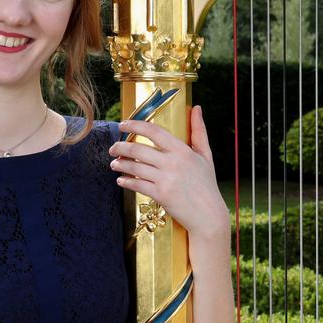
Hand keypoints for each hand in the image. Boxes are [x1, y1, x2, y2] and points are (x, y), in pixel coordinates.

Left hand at [109, 106, 229, 243]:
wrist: (208, 214)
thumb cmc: (207, 183)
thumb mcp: (205, 155)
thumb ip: (199, 130)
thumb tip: (197, 107)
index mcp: (182, 150)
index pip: (154, 131)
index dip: (135, 124)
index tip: (123, 124)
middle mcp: (172, 163)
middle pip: (138, 149)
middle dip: (121, 146)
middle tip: (113, 148)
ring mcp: (165, 180)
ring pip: (134, 167)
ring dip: (120, 164)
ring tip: (114, 163)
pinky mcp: (160, 195)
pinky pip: (137, 185)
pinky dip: (125, 181)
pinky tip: (121, 180)